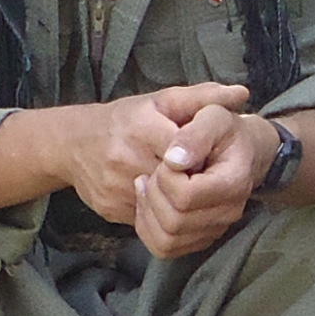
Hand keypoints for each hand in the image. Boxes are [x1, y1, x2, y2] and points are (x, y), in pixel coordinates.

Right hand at [58, 80, 249, 226]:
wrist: (72, 144)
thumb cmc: (125, 119)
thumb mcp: (162, 100)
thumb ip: (203, 96)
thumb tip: (242, 94)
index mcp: (141, 127)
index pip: (185, 151)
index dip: (203, 159)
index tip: (211, 160)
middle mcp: (125, 158)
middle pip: (176, 182)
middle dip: (195, 183)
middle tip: (207, 179)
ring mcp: (116, 187)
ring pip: (164, 207)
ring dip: (182, 204)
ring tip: (192, 192)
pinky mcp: (111, 210)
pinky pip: (149, 221)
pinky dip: (164, 216)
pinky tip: (171, 204)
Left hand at [134, 103, 272, 260]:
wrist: (242, 151)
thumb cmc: (225, 131)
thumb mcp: (214, 117)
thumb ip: (194, 135)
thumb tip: (173, 159)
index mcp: (233, 183)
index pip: (186, 196)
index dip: (165, 177)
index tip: (165, 157)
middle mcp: (227, 213)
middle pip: (174, 221)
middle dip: (154, 194)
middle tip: (154, 171)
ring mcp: (214, 230)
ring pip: (167, 240)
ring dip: (147, 213)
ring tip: (146, 185)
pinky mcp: (200, 238)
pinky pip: (164, 248)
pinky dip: (148, 228)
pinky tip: (147, 202)